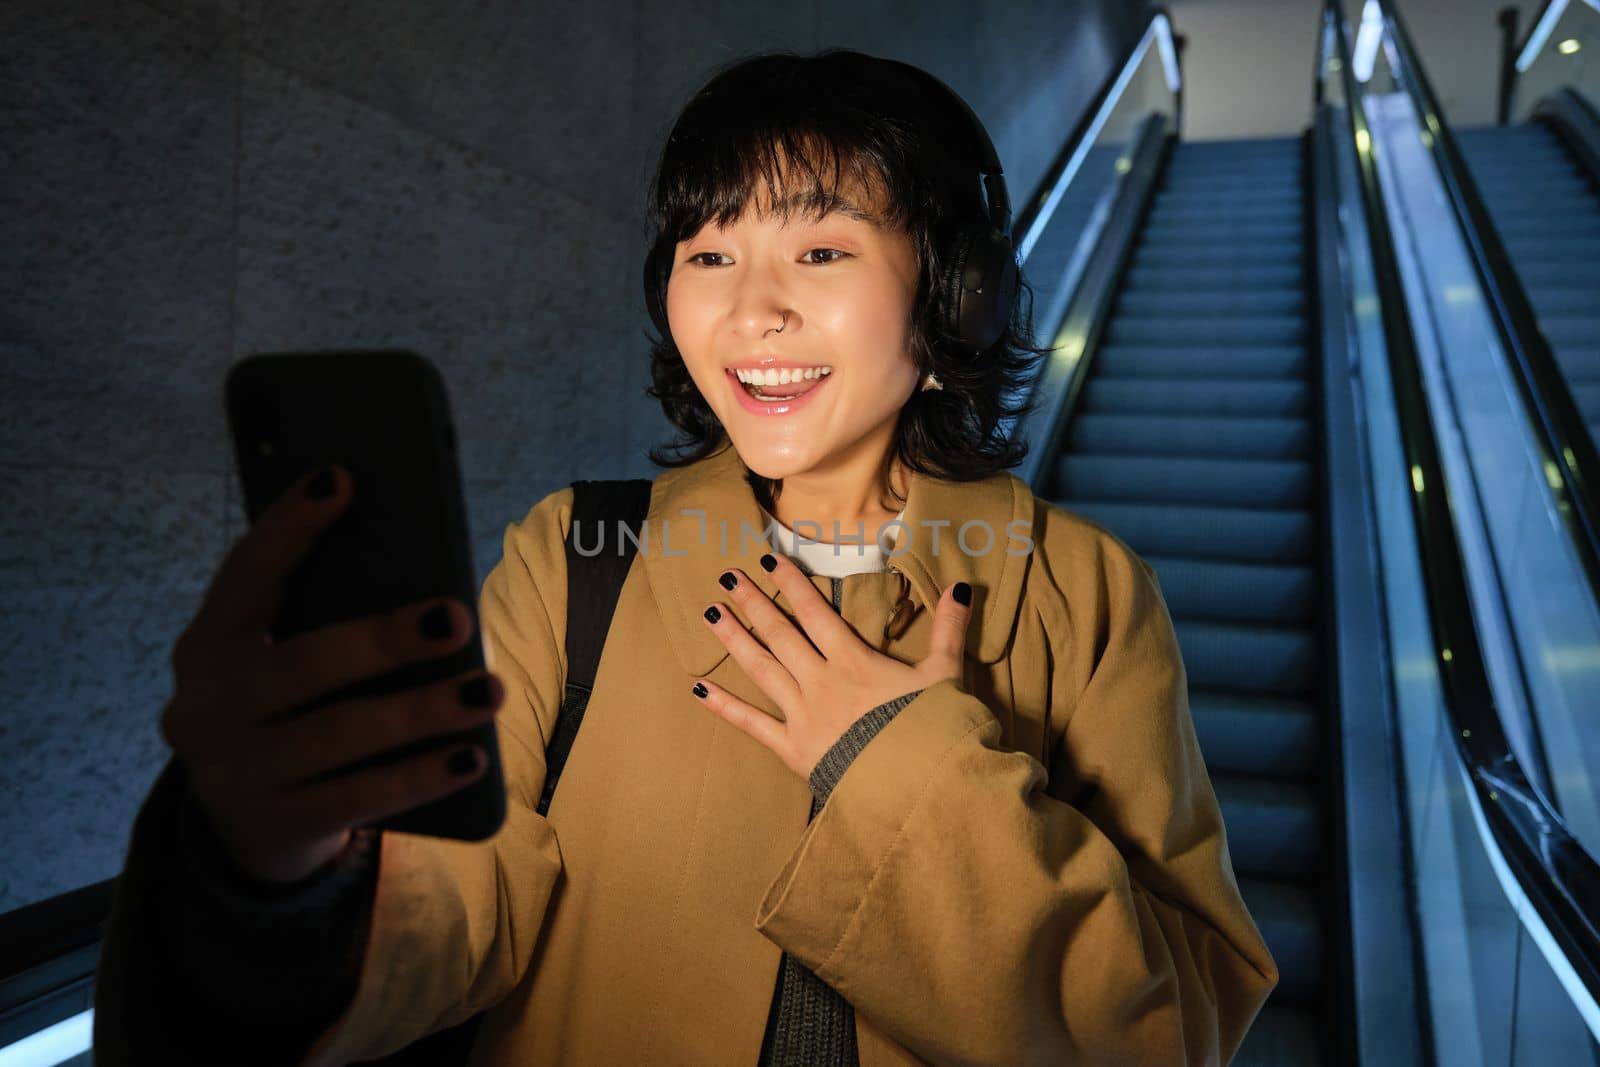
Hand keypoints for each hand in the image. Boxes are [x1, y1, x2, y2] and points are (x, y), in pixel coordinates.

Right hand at [160, 464, 503, 884]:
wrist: (251, 829)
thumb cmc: (292, 713)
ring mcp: (234, 774)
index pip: (244, 576)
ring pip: (341, 735)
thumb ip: (321, 619)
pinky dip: (420, 776)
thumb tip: (425, 578)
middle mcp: (205, 708)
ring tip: (488, 690)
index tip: (341, 479)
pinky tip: (470, 757)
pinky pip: (360, 798)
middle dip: (385, 641)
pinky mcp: (273, 828)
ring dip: (423, 711)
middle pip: (304, 665)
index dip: (288, 528)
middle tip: (459, 620)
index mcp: (206, 646)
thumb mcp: (283, 661)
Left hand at [692, 551, 972, 782]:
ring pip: (761, 668)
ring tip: (709, 613)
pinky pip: (752, 724)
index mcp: (855, 661)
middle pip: (781, 633)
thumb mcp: (947, 675)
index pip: (817, 612)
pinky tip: (698, 688)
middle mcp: (822, 681)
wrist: (921, 785)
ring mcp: (803, 714)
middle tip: (727, 576)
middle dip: (753, 602)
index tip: (768, 559)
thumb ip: (949, 629)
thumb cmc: (936, 730)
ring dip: (734, 639)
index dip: (792, 583)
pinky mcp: (793, 748)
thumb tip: (961, 586)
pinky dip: (724, 707)